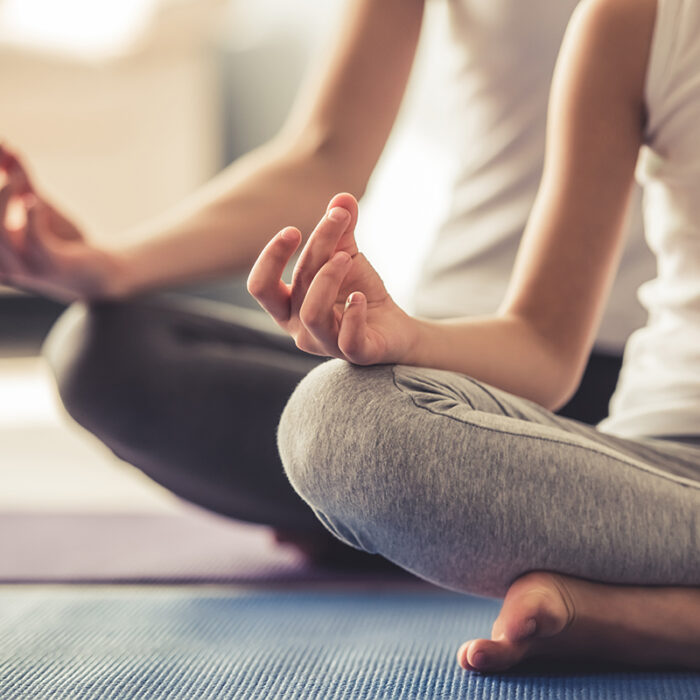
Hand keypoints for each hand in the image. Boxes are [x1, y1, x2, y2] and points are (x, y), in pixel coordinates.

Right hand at [0, 144, 123, 300]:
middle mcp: (3, 264)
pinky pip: (34, 241)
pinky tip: (36, 201)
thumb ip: (17, 176)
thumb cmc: (66, 241)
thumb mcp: (36, 204)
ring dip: (6, 198)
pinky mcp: (52, 266)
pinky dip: (31, 215)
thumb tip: (4, 144)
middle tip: (11, 171)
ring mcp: (27, 269)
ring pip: (0, 234)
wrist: (105, 272)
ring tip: (23, 180)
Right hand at [247, 192, 416, 364]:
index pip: (260, 286)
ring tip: (348, 257)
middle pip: (293, 288)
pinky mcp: (355, 354)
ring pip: (312, 314)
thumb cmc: (359, 293)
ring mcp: (325, 344)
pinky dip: (353, 314)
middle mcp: (299, 329)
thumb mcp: (347, 256)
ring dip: (329, 278)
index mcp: (288, 306)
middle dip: (313, 251)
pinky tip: (361, 297)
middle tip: (335, 221)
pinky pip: (347, 339)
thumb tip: (342, 196)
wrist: (394, 328)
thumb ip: (340, 230)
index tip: (294, 230)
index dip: (271, 258)